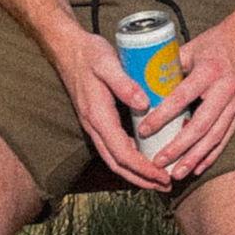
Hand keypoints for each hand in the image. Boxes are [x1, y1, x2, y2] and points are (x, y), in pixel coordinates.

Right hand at [53, 30, 172, 192]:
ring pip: (115, 158)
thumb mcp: (108, 64)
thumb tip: (144, 104)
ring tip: (158, 179)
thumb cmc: (90, 54)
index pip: (122, 153)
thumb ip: (125, 84)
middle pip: (117, 164)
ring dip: (136, 172)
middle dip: (141, 179)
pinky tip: (145, 157)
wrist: (68, 48)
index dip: (143, 168)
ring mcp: (95, 125)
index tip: (162, 175)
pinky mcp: (98, 120)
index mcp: (98, 117)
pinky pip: (114, 147)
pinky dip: (130, 158)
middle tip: (165, 186)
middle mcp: (94, 126)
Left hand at [142, 10, 234, 179]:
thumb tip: (141, 83)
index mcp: (210, 71)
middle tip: (159, 161)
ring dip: (194, 158)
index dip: (163, 115)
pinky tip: (197, 168)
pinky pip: (225, 138)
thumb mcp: (191, 47)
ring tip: (177, 173)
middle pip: (201, 125)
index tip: (145, 129)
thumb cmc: (215, 43)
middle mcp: (225, 90)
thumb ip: (169, 66)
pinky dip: (211, 155)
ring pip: (214, 137)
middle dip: (179, 147)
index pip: (182, 97)